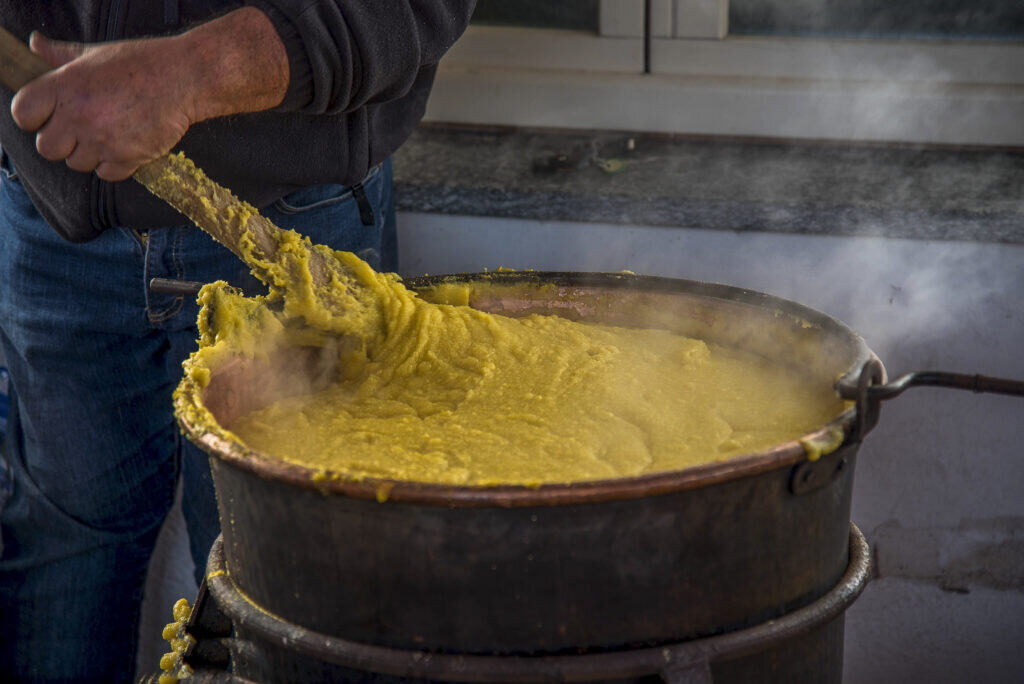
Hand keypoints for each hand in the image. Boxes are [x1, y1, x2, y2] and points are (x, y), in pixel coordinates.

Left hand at [9, 8, 287, 182]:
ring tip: (108, 134)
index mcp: (65, 85)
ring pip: (77, 164)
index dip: (33, 118)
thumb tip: (35, 44)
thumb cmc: (141, 62)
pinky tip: (124, 145)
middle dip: (61, 141)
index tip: (48, 115)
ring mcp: (103, 139)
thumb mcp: (96, 53)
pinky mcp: (127, 158)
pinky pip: (105, 174)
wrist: (185, 78)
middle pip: (47, 148)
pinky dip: (114, 165)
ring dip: (89, 154)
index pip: (23, 115)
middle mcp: (79, 115)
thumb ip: (61, 54)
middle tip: (80, 129)